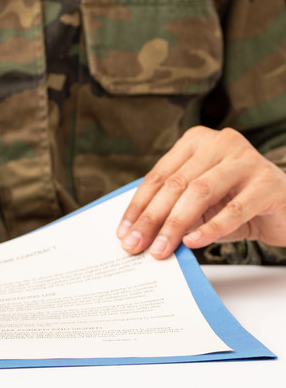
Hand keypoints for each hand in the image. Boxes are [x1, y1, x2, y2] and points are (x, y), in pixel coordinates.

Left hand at [117, 126, 285, 258]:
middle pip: (176, 184)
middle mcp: (221, 143)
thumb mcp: (200, 204)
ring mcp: (247, 160)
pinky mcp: (269, 183)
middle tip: (135, 245)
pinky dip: (211, 228)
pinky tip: (193, 243)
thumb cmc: (238, 203)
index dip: (138, 206)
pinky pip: (234, 209)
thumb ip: (173, 208)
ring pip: (200, 192)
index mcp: (197, 142)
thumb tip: (138, 233)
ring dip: (175, 224)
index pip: (159, 176)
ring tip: (160, 249)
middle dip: (151, 218)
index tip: (123, 233)